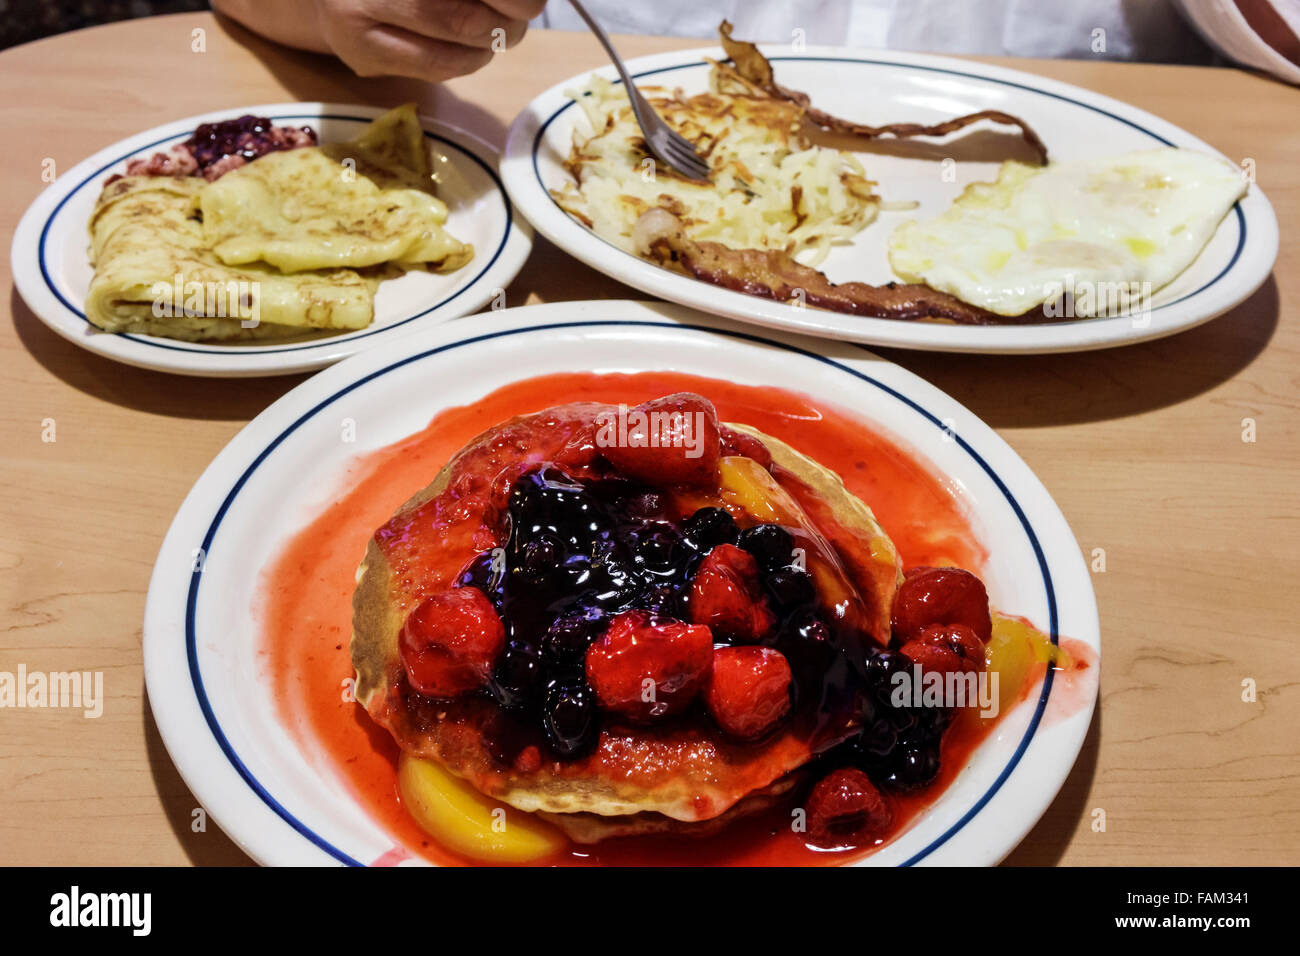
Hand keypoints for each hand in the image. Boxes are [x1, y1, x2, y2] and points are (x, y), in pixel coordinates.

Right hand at [214, 0, 547, 81]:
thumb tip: (526, 4)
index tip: (531, 2)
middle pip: (458, 13)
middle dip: (507, 18)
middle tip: (526, 12)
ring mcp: (358, 21)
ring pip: (450, 45)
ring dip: (493, 42)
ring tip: (506, 29)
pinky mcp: (364, 59)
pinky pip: (435, 68)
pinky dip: (469, 60)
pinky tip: (477, 47)